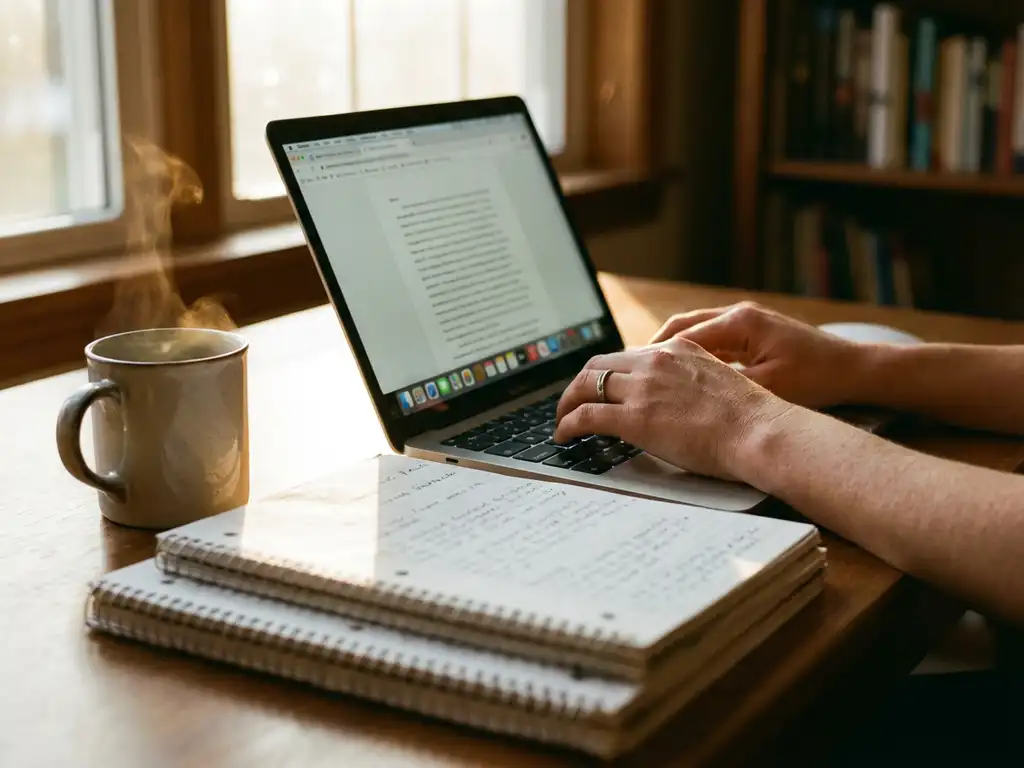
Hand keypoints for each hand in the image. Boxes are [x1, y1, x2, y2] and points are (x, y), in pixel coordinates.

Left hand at [554, 337, 794, 481]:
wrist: (759, 432)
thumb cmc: (751, 420)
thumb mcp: (720, 382)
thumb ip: (692, 382)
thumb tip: (679, 401)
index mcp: (678, 350)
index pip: (630, 356)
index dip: (610, 373)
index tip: (603, 386)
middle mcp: (656, 362)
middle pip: (600, 365)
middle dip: (581, 383)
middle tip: (573, 400)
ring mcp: (643, 388)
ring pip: (586, 385)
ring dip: (568, 403)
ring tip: (562, 419)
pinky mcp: (634, 417)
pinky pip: (586, 415)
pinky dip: (567, 424)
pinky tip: (564, 435)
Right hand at [649, 302, 869, 408]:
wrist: (857, 370)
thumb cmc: (819, 379)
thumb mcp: (768, 389)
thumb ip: (723, 389)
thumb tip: (685, 399)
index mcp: (739, 323)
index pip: (679, 336)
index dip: (650, 357)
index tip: (628, 374)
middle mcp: (738, 315)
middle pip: (679, 328)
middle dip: (650, 351)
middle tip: (626, 374)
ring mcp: (746, 321)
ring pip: (693, 332)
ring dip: (668, 352)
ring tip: (646, 376)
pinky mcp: (754, 332)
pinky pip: (710, 339)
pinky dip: (690, 354)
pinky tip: (680, 376)